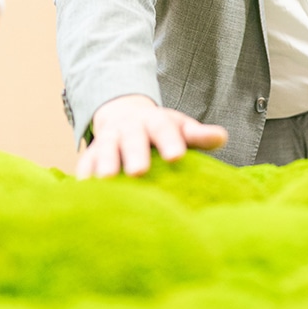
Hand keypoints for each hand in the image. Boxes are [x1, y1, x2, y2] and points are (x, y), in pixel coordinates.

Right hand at [76, 94, 227, 179]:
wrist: (125, 117)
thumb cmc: (161, 130)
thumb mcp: (181, 127)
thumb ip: (199, 135)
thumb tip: (222, 136)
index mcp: (156, 121)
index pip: (164, 129)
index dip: (170, 141)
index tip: (176, 156)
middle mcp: (130, 128)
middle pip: (132, 139)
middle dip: (135, 154)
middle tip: (139, 172)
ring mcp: (108, 140)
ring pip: (106, 149)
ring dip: (106, 163)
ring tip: (108, 179)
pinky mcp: (91, 154)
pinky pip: (85, 164)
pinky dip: (84, 176)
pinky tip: (85, 191)